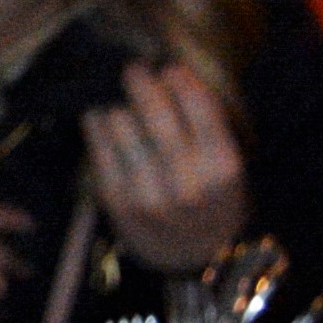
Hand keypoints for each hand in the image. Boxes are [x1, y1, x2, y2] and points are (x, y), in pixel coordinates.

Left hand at [83, 57, 249, 274]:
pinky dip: (97, 123)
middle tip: (133, 68)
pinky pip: (98, 147)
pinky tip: (100, 114)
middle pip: (157, 117)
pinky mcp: (116, 200)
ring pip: (122, 128)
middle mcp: (187, 184)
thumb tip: (174, 71)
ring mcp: (149, 194)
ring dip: (117, 104)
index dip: (182, 82)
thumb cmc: (211, 197)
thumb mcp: (226, 165)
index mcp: (223, 169)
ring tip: (118, 95)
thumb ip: (208, 124)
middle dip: (142, 85)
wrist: (192, 255)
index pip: (201, 111)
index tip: (170, 68)